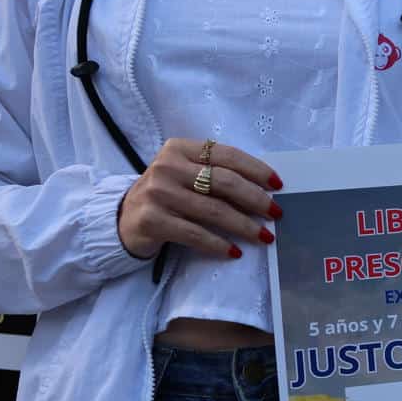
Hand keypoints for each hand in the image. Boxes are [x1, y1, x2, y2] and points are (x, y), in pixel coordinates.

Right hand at [117, 138, 281, 259]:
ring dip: (245, 226)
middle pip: (225, 182)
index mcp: (180, 148)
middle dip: (256, 199)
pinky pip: (196, 234)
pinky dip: (219, 244)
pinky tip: (234, 251)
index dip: (257, 170)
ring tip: (264, 236)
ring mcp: (158, 193)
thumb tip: (265, 189)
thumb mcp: (186, 174)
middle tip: (276, 214)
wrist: (123, 219)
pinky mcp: (152, 220)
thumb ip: (216, 173)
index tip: (278, 186)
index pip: (228, 155)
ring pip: (214, 211)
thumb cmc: (166, 195)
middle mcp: (167, 167)